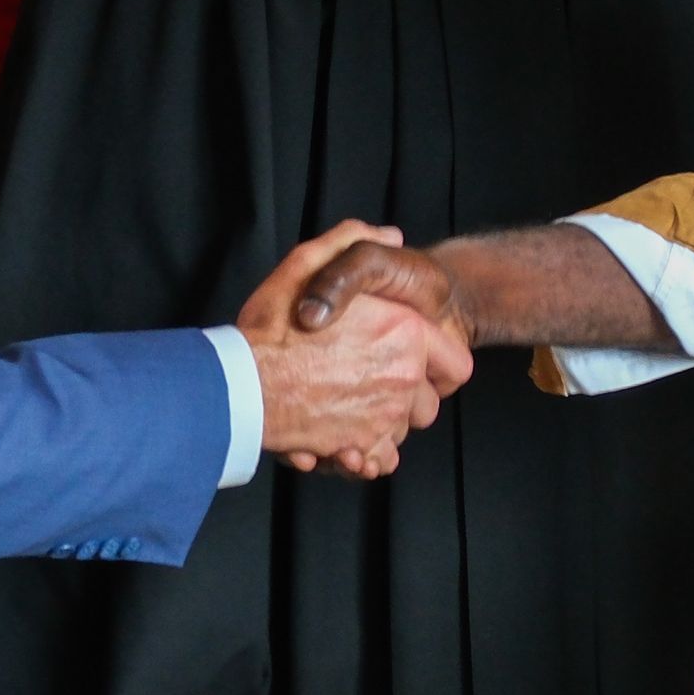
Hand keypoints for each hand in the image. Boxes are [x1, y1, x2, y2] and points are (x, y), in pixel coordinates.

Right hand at [237, 221, 472, 478]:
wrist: (238, 385)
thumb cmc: (270, 329)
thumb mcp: (306, 264)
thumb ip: (352, 242)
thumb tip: (391, 235)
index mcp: (404, 332)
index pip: (454, 364)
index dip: (435, 364)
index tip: (408, 362)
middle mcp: (403, 377)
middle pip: (427, 404)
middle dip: (405, 399)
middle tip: (365, 384)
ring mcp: (384, 416)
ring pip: (401, 432)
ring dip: (381, 427)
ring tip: (345, 410)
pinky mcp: (360, 447)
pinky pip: (379, 459)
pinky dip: (365, 456)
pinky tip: (343, 441)